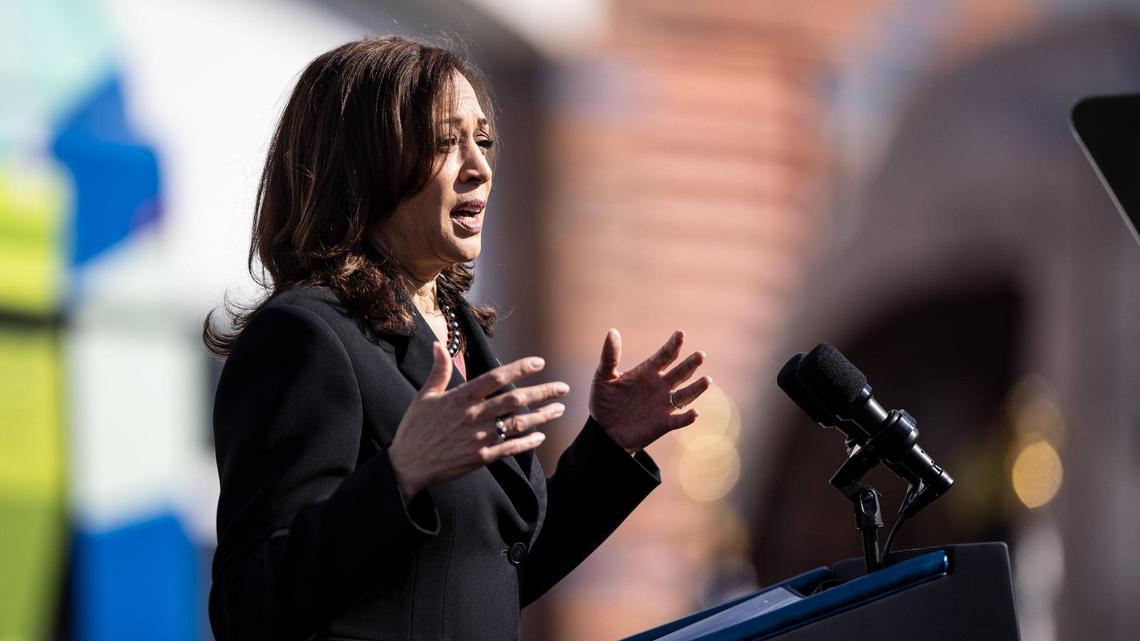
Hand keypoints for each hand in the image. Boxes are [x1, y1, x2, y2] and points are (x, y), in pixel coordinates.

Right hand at [388, 344, 568, 497]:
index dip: (519, 369)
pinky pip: (510, 448)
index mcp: (460, 398)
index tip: (539, 363)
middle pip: (515, 400)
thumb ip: (438, 371)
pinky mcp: (480, 458)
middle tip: (563, 388)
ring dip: (542, 416)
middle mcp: (473, 416)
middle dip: (542, 393)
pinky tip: (541, 436)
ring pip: (518, 424)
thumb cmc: (414, 429)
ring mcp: (478, 438)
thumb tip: (437, 344)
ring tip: (559, 409)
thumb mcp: (424, 396)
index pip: (495, 378)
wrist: (407, 466)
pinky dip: (527, 443)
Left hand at [589, 329, 711, 451]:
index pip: (665, 355)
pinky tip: (695, 413)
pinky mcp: (663, 423)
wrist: (604, 431)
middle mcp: (660, 386)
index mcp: (648, 372)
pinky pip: (678, 420)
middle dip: (690, 364)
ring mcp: (663, 405)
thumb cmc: (604, 402)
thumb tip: (612, 332)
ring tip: (707, 380)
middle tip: (700, 355)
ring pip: (685, 395)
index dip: (673, 345)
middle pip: (680, 372)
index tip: (680, 334)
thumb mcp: (603, 377)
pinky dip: (687, 418)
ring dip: (696, 388)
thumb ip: (610, 356)